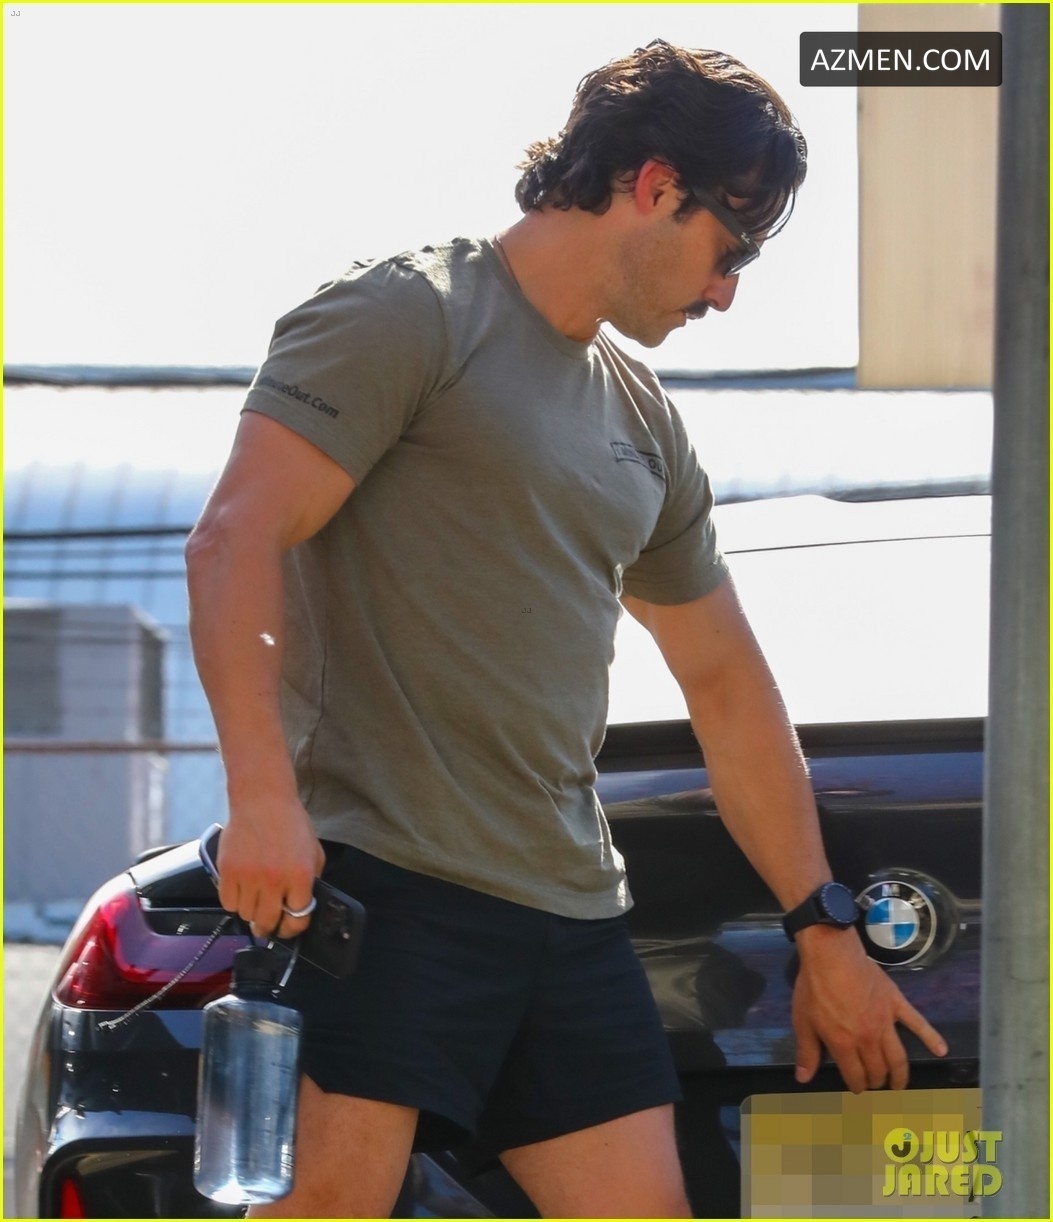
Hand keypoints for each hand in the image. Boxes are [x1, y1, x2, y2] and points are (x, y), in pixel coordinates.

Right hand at [216, 796, 324, 940]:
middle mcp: (274, 879)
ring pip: (246, 915)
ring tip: (255, 898)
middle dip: (269, 927)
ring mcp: (248, 876)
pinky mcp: (227, 871)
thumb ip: (311, 880)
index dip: (294, 926)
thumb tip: (303, 906)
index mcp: (300, 875)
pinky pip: (228, 903)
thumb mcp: (313, 851)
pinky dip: (234, 901)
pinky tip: (242, 889)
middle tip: (268, 924)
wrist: (262, 800)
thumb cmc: (289, 823)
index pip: (298, 918)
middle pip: (268, 922)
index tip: (288, 926)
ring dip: (251, 911)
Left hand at [791, 926, 947, 1092]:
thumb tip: (803, 1079)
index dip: (857, 1086)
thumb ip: (807, 1052)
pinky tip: (941, 1050)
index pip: (856, 1077)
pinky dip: (931, 1037)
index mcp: (844, 1044)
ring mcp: (885, 1022)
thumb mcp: (803, 1021)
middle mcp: (868, 1038)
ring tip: (900, 1085)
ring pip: (898, 1057)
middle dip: (877, 1082)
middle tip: (876, 1085)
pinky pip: (917, 1023)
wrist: (831, 954)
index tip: (857, 1090)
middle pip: (878, 1070)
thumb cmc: (814, 988)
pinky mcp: (896, 1004)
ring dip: (900, 1075)